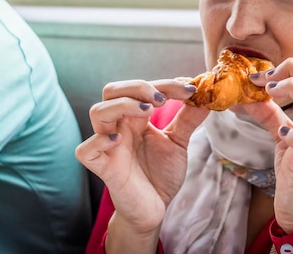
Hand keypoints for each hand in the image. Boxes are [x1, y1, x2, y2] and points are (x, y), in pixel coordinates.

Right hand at [74, 79, 208, 240]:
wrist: (154, 209)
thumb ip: (189, 118)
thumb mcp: (178, 142)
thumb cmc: (160, 174)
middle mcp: (119, 126)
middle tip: (162, 98)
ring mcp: (108, 145)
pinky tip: (118, 140)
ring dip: (122, 105)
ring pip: (97, 112)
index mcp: (135, 117)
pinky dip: (99, 141)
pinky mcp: (103, 168)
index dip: (165, 84)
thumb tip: (206, 95)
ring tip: (147, 112)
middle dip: (137, 87)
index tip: (190, 90)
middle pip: (112, 91)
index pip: (141, 89)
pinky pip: (85, 150)